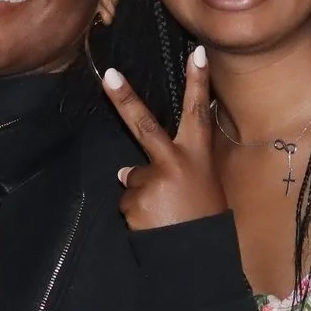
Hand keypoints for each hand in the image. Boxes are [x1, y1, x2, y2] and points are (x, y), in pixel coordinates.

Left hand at [102, 48, 228, 230]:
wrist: (198, 259)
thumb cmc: (203, 220)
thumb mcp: (199, 188)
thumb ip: (167, 172)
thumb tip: (124, 172)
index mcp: (198, 157)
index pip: (199, 112)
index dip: (198, 82)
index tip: (196, 51)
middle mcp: (176, 163)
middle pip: (144, 124)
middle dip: (124, 98)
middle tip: (107, 74)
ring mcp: (153, 180)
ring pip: (134, 177)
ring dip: (143, 196)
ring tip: (165, 215)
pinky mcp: (136, 200)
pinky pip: (128, 200)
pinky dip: (137, 213)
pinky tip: (155, 224)